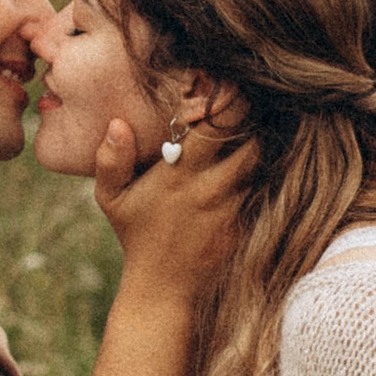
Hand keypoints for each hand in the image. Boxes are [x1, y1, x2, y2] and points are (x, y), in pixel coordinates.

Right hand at [93, 113, 251, 297]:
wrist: (164, 289)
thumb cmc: (137, 237)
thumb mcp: (112, 200)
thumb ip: (110, 161)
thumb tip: (117, 124)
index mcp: (179, 174)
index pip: (214, 124)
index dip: (226, 100)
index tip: (226, 86)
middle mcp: (211, 187)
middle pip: (251, 139)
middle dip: (252, 121)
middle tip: (248, 107)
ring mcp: (233, 207)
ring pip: (261, 164)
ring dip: (259, 146)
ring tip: (253, 132)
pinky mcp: (247, 225)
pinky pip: (264, 190)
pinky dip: (263, 175)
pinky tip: (257, 167)